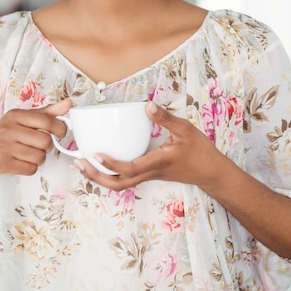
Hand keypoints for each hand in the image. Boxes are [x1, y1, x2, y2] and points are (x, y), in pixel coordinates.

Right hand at [0, 98, 71, 177]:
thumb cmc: (6, 134)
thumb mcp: (23, 119)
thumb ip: (47, 112)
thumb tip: (68, 103)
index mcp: (15, 115)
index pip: (46, 121)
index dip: (60, 128)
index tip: (61, 132)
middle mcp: (8, 129)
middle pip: (45, 141)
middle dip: (48, 146)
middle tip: (41, 145)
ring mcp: (4, 147)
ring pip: (39, 157)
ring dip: (40, 158)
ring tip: (31, 153)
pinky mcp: (3, 163)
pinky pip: (31, 168)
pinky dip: (31, 167)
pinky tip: (23, 161)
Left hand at [74, 101, 221, 189]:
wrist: (211, 173)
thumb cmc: (200, 152)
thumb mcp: (185, 130)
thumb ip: (165, 118)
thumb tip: (147, 105)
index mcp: (157, 162)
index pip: (129, 169)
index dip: (111, 164)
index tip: (95, 154)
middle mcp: (150, 172)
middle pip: (118, 184)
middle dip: (96, 177)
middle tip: (79, 164)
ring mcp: (149, 176)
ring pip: (120, 184)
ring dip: (101, 178)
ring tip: (84, 165)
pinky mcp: (150, 174)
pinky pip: (126, 179)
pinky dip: (111, 174)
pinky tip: (103, 163)